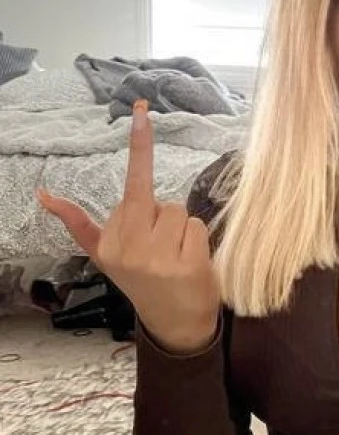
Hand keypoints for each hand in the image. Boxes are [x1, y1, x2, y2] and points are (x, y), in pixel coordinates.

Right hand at [35, 101, 221, 350]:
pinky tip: (189, 266)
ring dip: (183, 232)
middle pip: (160, 200)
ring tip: (175, 258)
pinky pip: (197, 227)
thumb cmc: (143, 281)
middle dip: (164, 218)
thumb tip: (43, 195)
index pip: (131, 185)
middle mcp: (128, 248)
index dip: (140, 144)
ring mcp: (156, 258)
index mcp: (109, 243)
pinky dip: (198, 243)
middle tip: (161, 251)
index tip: (142, 109)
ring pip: (181, 212)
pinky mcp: (184, 265)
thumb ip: (79, 224)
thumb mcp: (105, 254)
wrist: (174, 325)